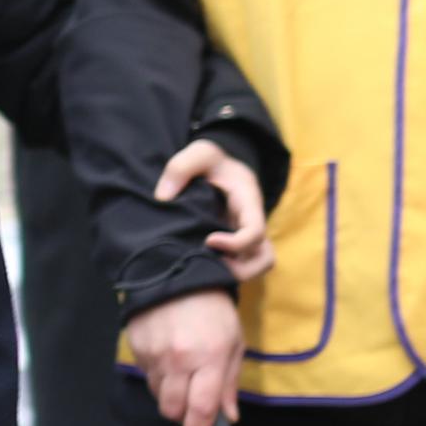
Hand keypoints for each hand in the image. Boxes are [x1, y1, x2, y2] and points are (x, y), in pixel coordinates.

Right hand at [125, 290, 241, 425]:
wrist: (174, 275)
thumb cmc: (213, 310)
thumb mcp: (233, 342)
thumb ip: (229, 382)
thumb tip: (228, 417)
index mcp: (209, 358)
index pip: (201, 409)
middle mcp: (180, 361)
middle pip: (173, 410)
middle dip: (182, 416)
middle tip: (191, 402)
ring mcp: (155, 355)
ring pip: (158, 396)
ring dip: (170, 395)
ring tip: (181, 373)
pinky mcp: (137, 349)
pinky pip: (147, 377)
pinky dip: (158, 377)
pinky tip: (167, 357)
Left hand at [155, 140, 269, 283]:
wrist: (215, 166)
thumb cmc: (209, 160)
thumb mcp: (198, 152)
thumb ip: (180, 168)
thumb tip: (163, 198)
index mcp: (248, 202)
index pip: (256, 231)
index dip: (235, 244)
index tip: (208, 240)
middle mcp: (251, 222)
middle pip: (263, 258)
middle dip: (239, 269)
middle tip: (207, 263)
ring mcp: (244, 235)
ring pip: (257, 266)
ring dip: (236, 274)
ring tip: (206, 268)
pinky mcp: (235, 245)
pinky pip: (242, 266)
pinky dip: (227, 272)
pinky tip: (201, 264)